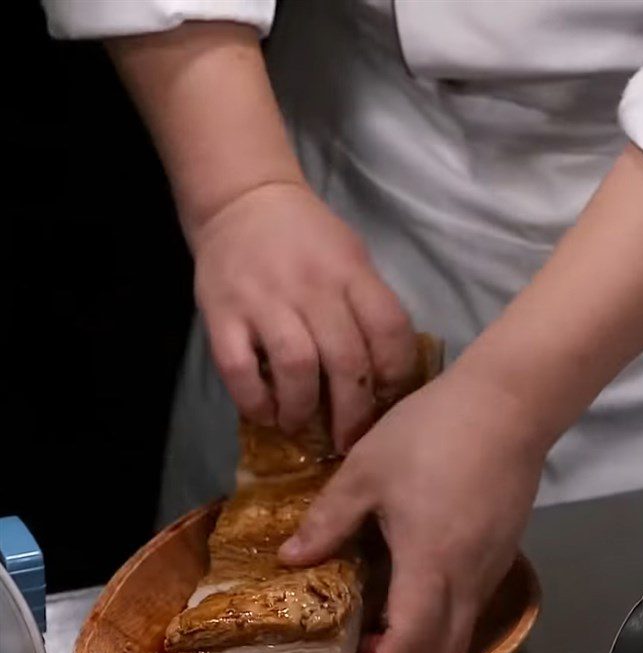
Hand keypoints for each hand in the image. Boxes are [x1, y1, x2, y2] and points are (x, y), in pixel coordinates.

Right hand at [193, 181, 415, 449]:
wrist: (242, 200)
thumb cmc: (307, 237)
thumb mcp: (351, 257)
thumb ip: (369, 305)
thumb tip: (386, 372)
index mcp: (351, 273)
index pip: (389, 329)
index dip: (396, 373)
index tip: (389, 399)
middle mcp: (312, 287)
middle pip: (346, 360)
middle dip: (353, 412)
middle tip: (350, 438)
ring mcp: (265, 300)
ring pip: (296, 367)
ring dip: (303, 408)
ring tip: (301, 424)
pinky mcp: (222, 314)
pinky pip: (239, 368)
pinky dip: (254, 401)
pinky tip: (265, 414)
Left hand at [279, 363, 544, 652]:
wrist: (507, 403)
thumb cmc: (430, 432)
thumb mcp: (367, 470)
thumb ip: (329, 520)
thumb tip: (290, 558)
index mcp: (429, 563)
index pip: (411, 643)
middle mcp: (468, 576)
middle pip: (445, 651)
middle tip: (368, 650)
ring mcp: (494, 563)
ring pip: (465, 626)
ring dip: (428, 637)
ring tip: (390, 612)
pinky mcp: (507, 546)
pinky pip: (477, 598)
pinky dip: (447, 608)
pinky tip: (423, 572)